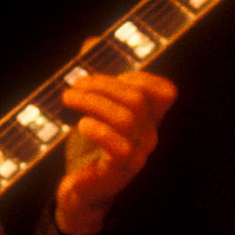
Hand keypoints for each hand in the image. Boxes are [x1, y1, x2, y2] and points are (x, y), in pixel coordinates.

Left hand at [55, 68, 177, 234]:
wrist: (79, 191)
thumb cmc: (88, 147)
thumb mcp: (92, 108)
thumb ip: (96, 76)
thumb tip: (91, 42)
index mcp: (147, 118)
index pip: (165, 92)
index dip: (141, 77)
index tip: (109, 71)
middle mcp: (148, 134)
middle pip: (137, 99)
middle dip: (103, 84)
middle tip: (75, 84)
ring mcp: (138, 154)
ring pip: (127, 118)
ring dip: (94, 103)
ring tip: (69, 98)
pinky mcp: (122, 171)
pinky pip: (119, 147)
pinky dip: (98, 130)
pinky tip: (81, 124)